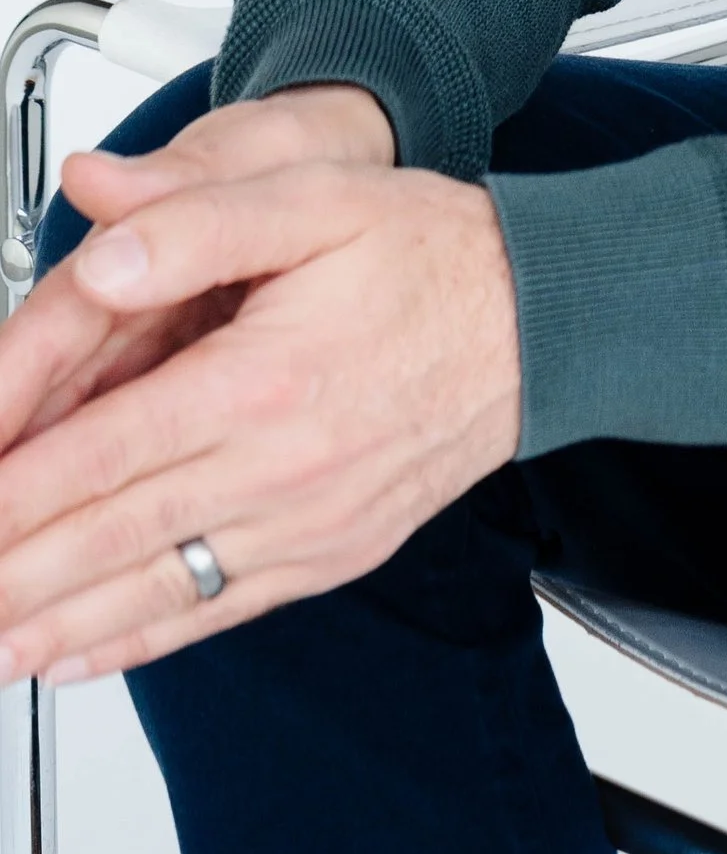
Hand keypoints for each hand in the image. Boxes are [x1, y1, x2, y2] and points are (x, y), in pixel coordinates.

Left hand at [0, 152, 519, 688]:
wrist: (545, 322)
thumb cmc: (433, 254)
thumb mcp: (317, 199)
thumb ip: (197, 220)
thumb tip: (100, 253)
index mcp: (261, 379)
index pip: (101, 451)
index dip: (9, 490)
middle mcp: (281, 467)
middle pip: (108, 537)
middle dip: (9, 573)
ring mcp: (307, 524)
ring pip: (153, 590)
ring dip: (54, 627)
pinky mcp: (331, 553)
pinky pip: (217, 609)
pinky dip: (137, 643)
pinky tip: (80, 654)